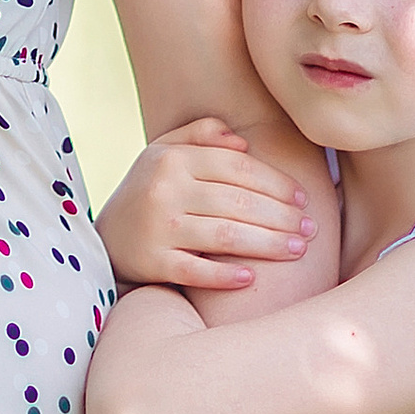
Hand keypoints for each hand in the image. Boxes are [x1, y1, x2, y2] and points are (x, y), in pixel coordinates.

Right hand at [94, 117, 313, 292]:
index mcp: (173, 159)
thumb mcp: (163, 153)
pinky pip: (197, 270)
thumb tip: (241, 141)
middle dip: (282, 216)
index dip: (275, 182)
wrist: (103, 239)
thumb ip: (200, 135)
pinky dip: (225, 275)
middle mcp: (164, 189)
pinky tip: (250, 278)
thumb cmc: (148, 193)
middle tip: (310, 229)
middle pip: (239, 202)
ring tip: (297, 250)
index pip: (238, 168)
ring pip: (227, 235)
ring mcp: (158, 227)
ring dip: (269, 244)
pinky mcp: (153, 262)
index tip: (302, 199)